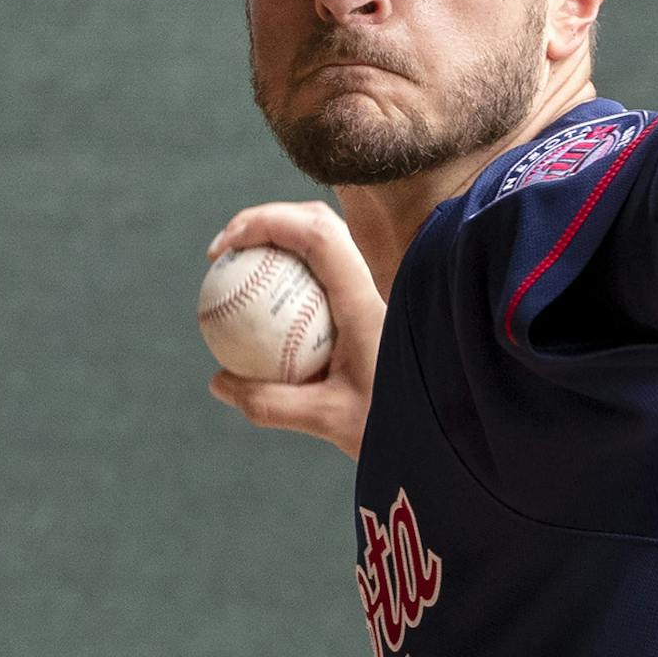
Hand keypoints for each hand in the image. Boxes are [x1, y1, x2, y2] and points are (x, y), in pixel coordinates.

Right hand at [204, 201, 385, 458]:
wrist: (439, 435)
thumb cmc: (393, 427)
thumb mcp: (329, 421)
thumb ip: (271, 404)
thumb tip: (218, 383)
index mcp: (365, 300)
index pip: (318, 234)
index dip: (267, 221)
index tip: (225, 246)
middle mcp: (370, 286)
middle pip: (316, 222)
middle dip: (263, 221)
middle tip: (220, 252)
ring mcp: (368, 294)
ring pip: (319, 245)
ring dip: (274, 243)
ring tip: (231, 271)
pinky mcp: (363, 309)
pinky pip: (318, 278)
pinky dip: (284, 278)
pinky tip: (255, 311)